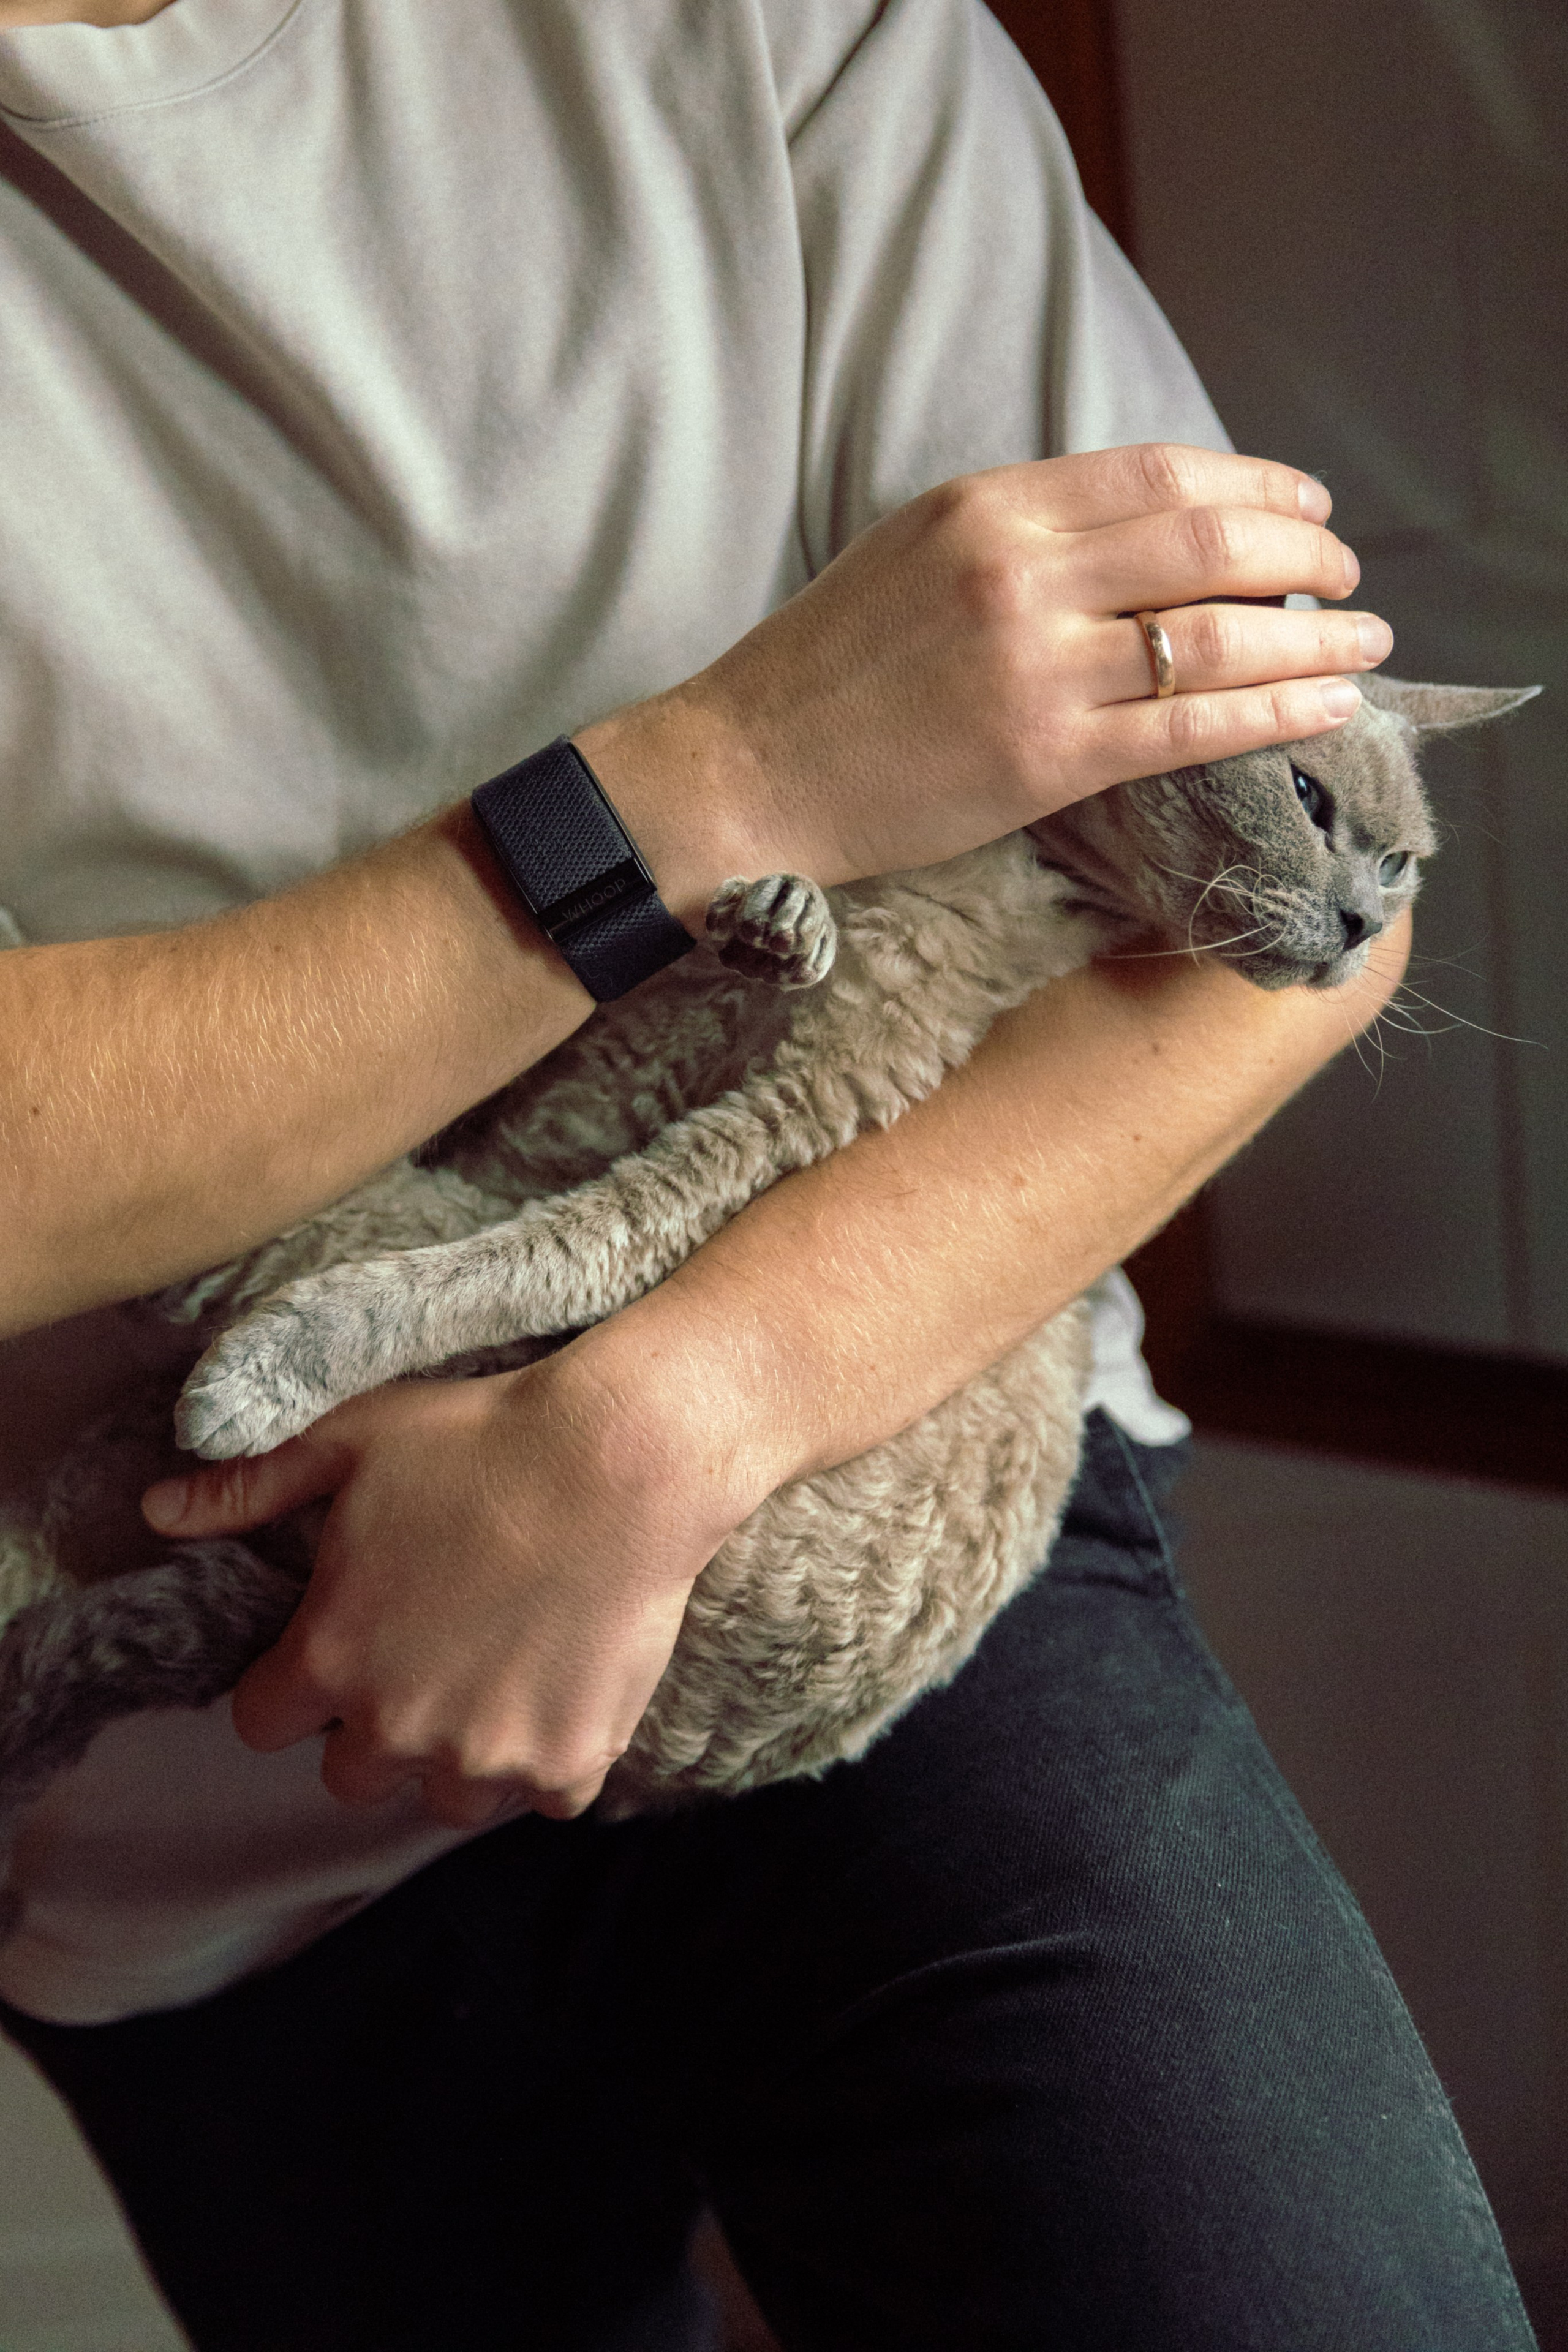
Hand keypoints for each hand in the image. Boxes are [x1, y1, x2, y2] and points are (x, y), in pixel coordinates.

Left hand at [141, 1347, 752, 1826]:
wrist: (622, 1461)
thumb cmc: (479, 1441)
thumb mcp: (348, 1441)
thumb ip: (247, 1488)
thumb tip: (155, 1511)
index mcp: (331, 1659)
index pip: (263, 1723)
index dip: (292, 1684)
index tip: (332, 1645)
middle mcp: (400, 1727)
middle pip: (352, 1776)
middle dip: (375, 1728)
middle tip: (422, 1658)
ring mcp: (490, 1753)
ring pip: (448, 1799)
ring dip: (458, 1755)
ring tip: (491, 1680)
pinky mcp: (571, 1757)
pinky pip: (545, 1798)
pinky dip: (550, 1760)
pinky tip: (559, 1691)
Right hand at [582, 443, 1391, 925]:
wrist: (742, 772)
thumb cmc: (822, 676)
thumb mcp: (913, 559)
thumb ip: (1018, 537)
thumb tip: (1138, 541)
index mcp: (983, 506)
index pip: (1155, 473)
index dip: (1252, 482)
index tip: (1303, 504)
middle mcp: (1016, 569)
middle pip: (1204, 537)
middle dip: (1300, 551)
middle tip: (1347, 572)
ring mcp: (1033, 664)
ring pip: (1214, 631)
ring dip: (1311, 634)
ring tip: (1364, 643)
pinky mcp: (1042, 756)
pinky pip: (1189, 725)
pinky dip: (1274, 710)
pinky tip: (1326, 707)